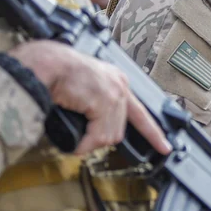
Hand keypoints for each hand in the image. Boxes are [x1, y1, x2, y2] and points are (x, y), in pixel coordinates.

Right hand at [11, 41, 170, 155]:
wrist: (45, 64)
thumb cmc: (57, 72)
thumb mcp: (87, 86)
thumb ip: (98, 104)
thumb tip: (96, 130)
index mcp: (117, 81)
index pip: (141, 113)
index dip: (153, 133)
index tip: (165, 147)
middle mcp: (119, 86)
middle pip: (118, 130)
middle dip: (99, 139)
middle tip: (81, 138)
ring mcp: (113, 93)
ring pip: (108, 136)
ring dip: (89, 142)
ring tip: (74, 136)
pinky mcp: (103, 101)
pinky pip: (97, 136)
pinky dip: (83, 144)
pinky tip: (74, 142)